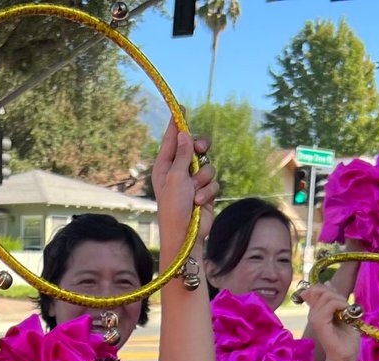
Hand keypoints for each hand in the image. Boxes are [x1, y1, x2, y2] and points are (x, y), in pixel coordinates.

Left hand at [152, 123, 213, 258]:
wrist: (186, 234)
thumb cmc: (174, 207)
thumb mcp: (176, 177)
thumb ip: (182, 154)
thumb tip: (183, 133)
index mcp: (165, 166)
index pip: (172, 139)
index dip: (177, 124)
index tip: (181, 107)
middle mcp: (178, 171)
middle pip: (194, 148)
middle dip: (200, 148)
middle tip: (201, 149)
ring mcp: (192, 182)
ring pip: (207, 165)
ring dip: (203, 178)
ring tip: (194, 192)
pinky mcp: (205, 192)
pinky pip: (213, 181)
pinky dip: (208, 191)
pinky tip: (199, 203)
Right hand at [302, 284, 359, 360]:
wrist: (346, 356)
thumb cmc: (346, 338)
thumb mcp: (342, 312)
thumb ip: (335, 299)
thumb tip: (328, 282)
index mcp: (316, 311)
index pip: (314, 290)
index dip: (326, 288)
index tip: (339, 299)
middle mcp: (313, 314)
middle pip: (320, 290)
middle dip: (336, 293)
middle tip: (346, 306)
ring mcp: (315, 319)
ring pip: (325, 296)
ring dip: (340, 299)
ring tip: (347, 311)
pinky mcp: (320, 324)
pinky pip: (329, 305)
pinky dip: (340, 304)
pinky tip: (346, 313)